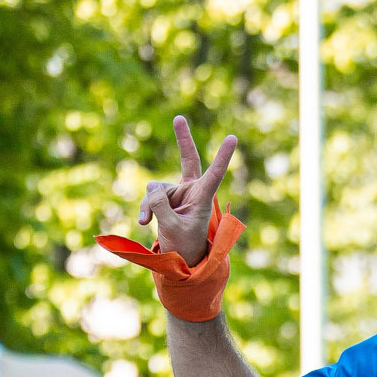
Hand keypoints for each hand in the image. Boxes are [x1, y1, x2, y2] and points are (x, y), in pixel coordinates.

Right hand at [137, 116, 237, 267]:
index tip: (232, 138)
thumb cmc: (184, 246)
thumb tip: (151, 186)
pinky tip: (143, 223)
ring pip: (156, 189)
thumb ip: (160, 205)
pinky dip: (145, 209)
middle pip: (188, 159)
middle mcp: (191, 191)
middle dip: (183, 139)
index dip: (223, 156)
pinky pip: (149, 197)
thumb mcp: (172, 227)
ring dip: (150, 205)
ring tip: (150, 222)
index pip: (215, 174)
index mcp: (203, 198)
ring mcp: (177, 193)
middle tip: (178, 118)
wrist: (179, 259)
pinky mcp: (164, 199)